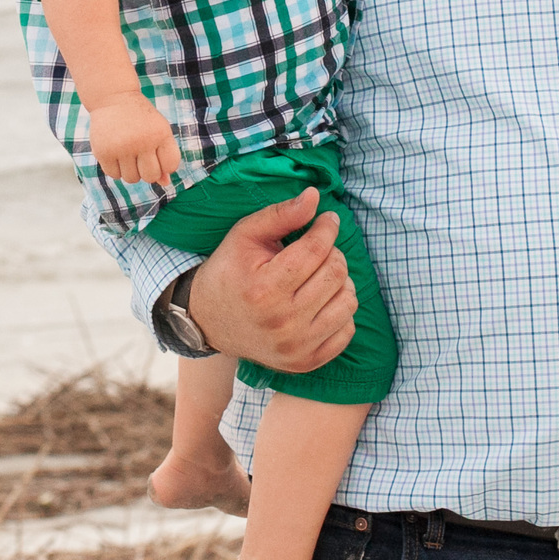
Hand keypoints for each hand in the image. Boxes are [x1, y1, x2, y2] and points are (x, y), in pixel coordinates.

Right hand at [89, 95, 179, 187]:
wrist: (113, 98)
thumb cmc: (141, 118)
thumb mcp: (158, 131)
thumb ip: (164, 157)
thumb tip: (165, 183)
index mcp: (160, 134)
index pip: (170, 165)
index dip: (165, 165)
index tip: (157, 154)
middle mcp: (142, 141)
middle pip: (150, 176)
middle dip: (147, 171)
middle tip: (141, 157)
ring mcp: (121, 147)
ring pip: (131, 179)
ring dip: (130, 171)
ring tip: (127, 154)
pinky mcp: (103, 152)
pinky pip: (114, 175)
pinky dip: (116, 169)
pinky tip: (116, 154)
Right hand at [186, 188, 355, 373]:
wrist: (210, 322)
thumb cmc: (230, 272)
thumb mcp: (244, 236)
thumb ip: (280, 214)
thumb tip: (316, 197)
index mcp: (264, 288)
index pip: (316, 250)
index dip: (327, 227)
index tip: (327, 219)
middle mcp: (282, 322)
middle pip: (335, 273)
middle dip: (333, 252)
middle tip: (319, 248)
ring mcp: (296, 346)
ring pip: (348, 301)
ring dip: (340, 281)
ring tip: (320, 274)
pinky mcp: (306, 362)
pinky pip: (347, 329)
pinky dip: (340, 310)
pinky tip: (320, 300)